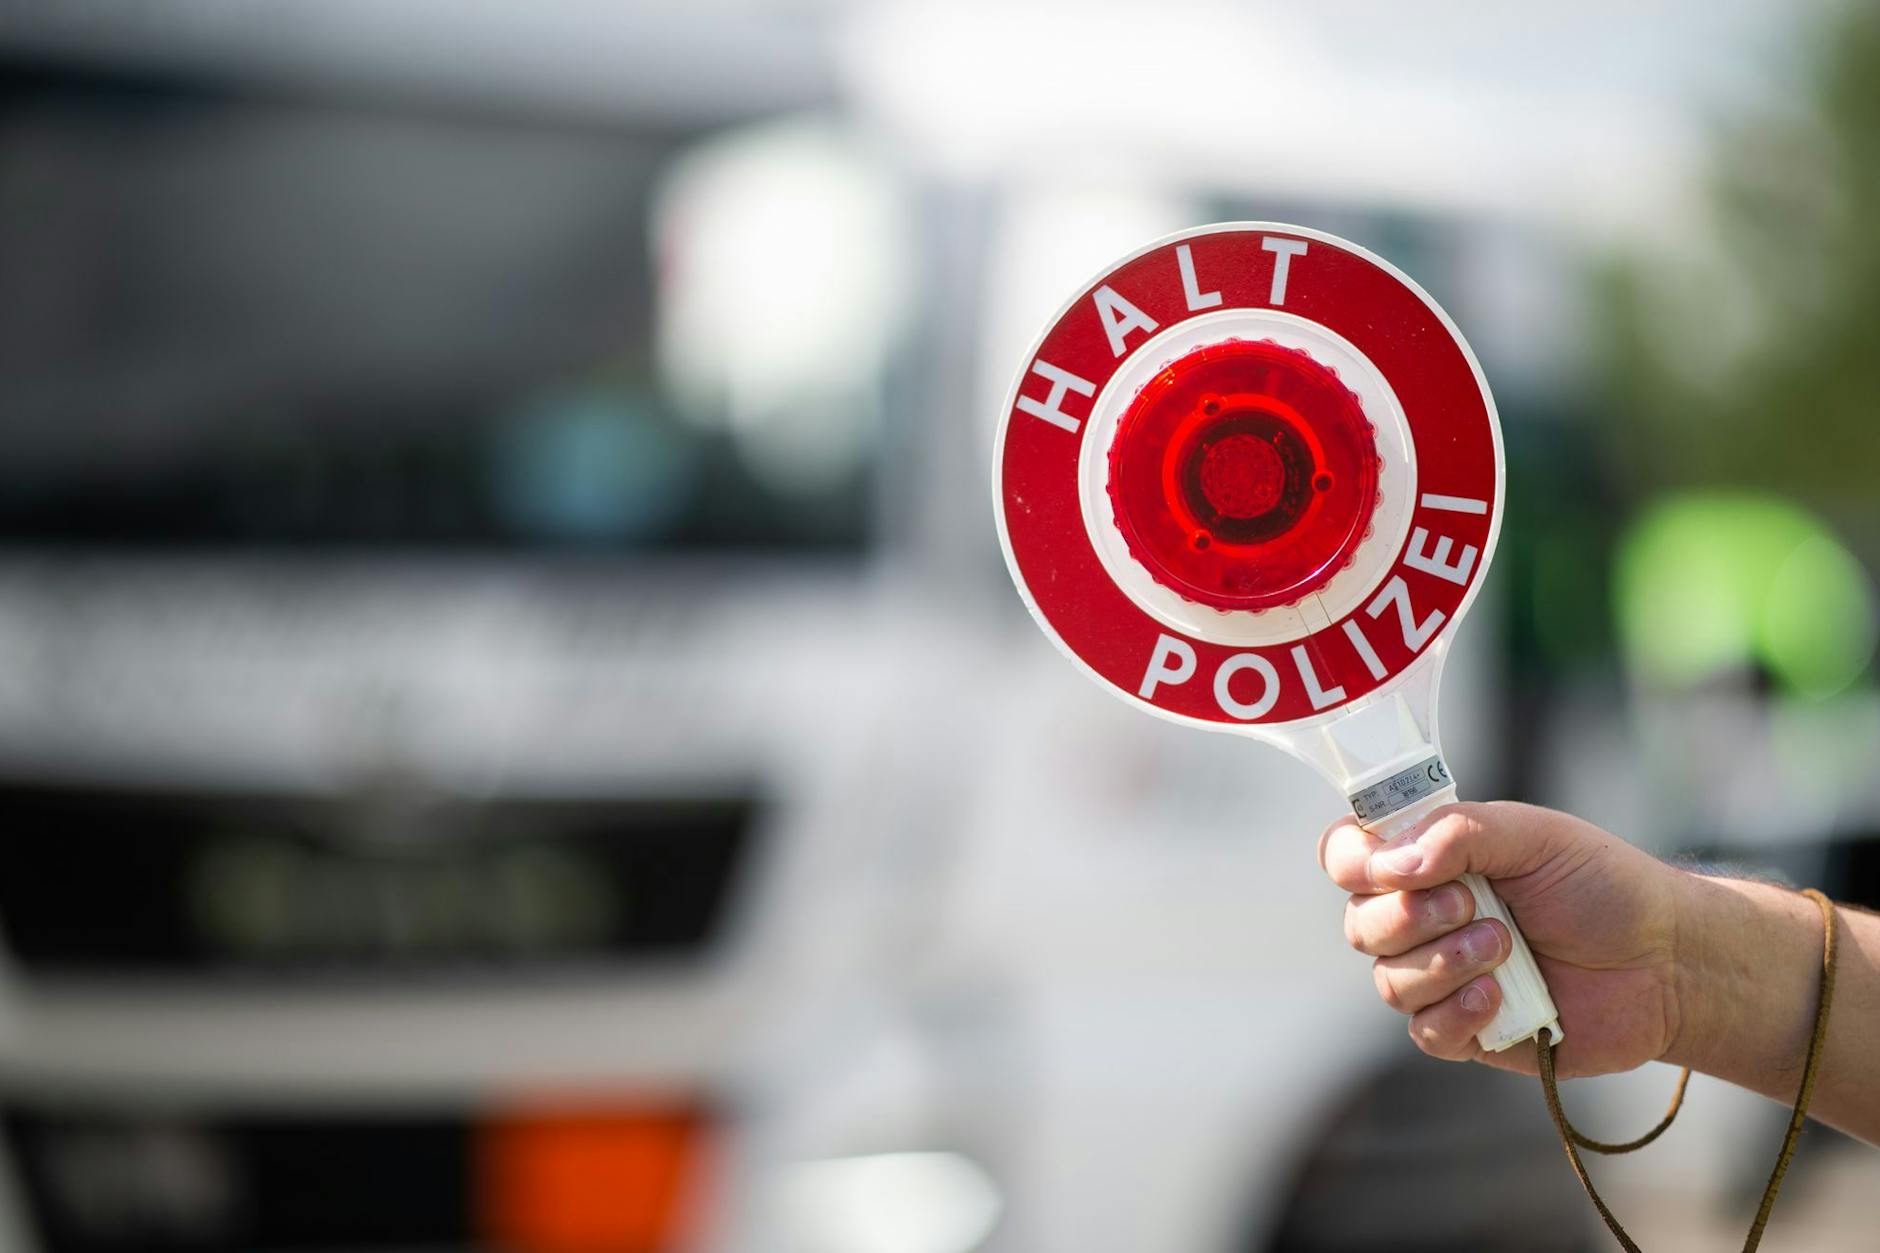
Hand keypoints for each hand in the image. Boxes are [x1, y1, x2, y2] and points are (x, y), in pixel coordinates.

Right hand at [1318, 801, 1684, 1077]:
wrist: (1667, 961)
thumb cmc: (1603, 887)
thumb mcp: (1534, 836)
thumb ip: (1459, 833)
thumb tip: (1395, 863)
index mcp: (1427, 860)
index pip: (1347, 856)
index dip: (1356, 863)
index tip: (1400, 868)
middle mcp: (1422, 917)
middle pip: (1358, 923)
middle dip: (1410, 917)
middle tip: (1473, 905)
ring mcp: (1440, 975)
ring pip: (1388, 980)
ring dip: (1442, 964)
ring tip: (1504, 950)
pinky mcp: (1465, 1031)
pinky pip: (1424, 1031)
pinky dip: (1457, 1013)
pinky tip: (1500, 998)